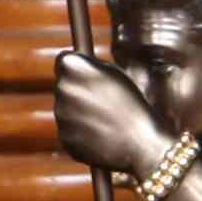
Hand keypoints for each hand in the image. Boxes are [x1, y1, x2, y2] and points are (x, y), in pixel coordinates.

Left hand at [50, 50, 173, 181]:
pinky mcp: (64, 137)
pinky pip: (70, 130)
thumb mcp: (114, 73)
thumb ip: (87, 62)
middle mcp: (61, 88)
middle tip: (104, 99)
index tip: (91, 74)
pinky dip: (81, 131)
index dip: (79, 68)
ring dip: (80, 111)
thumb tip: (68, 58)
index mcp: (72, 67)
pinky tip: (101, 133)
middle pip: (64, 85)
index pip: (63, 60)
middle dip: (78, 89)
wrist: (141, 143)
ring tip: (106, 118)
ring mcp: (60, 114)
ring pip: (65, 108)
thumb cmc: (132, 103)